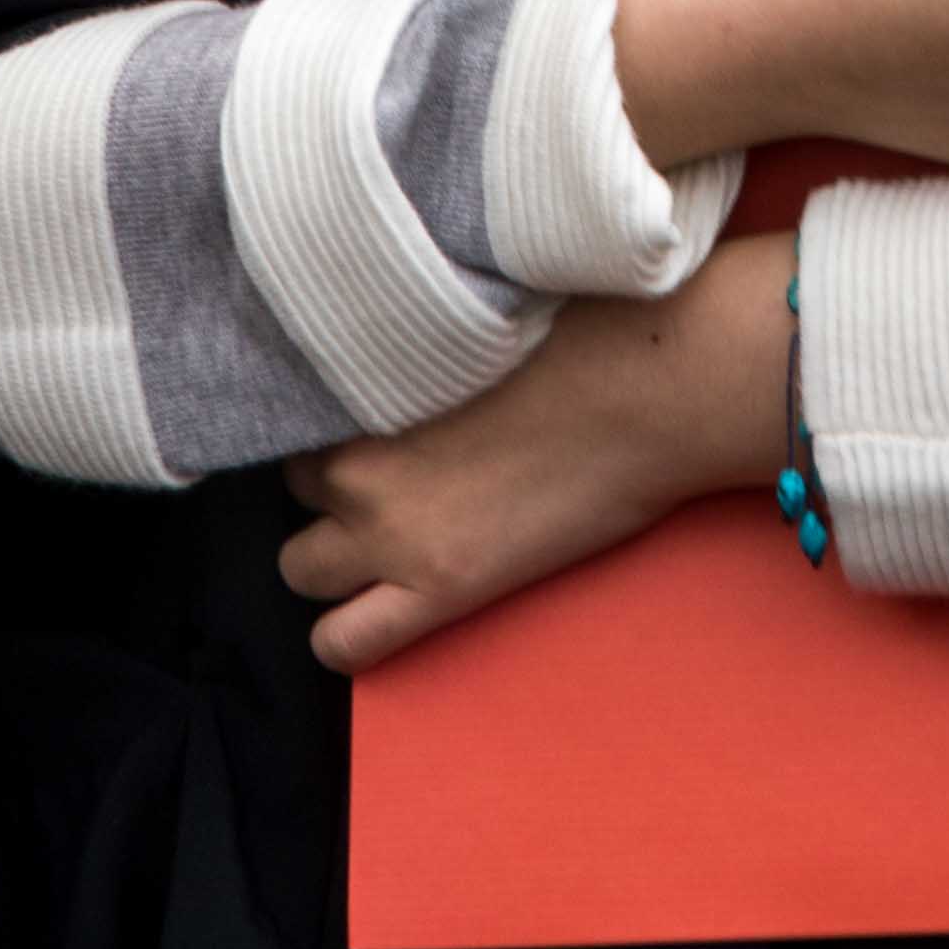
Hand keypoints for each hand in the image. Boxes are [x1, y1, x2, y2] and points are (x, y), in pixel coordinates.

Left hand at [278, 231, 791, 672]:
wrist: (655, 389)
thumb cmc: (589, 325)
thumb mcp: (482, 305)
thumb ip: (418, 328)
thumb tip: (407, 308)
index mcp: (367, 380)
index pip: (296, 412)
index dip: (332, 419)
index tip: (368, 421)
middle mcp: (361, 458)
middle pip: (294, 486)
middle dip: (330, 483)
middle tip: (392, 472)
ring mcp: (393, 531)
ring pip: (298, 567)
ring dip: (334, 554)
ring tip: (393, 536)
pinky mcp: (441, 588)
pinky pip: (341, 643)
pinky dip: (349, 633)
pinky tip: (388, 603)